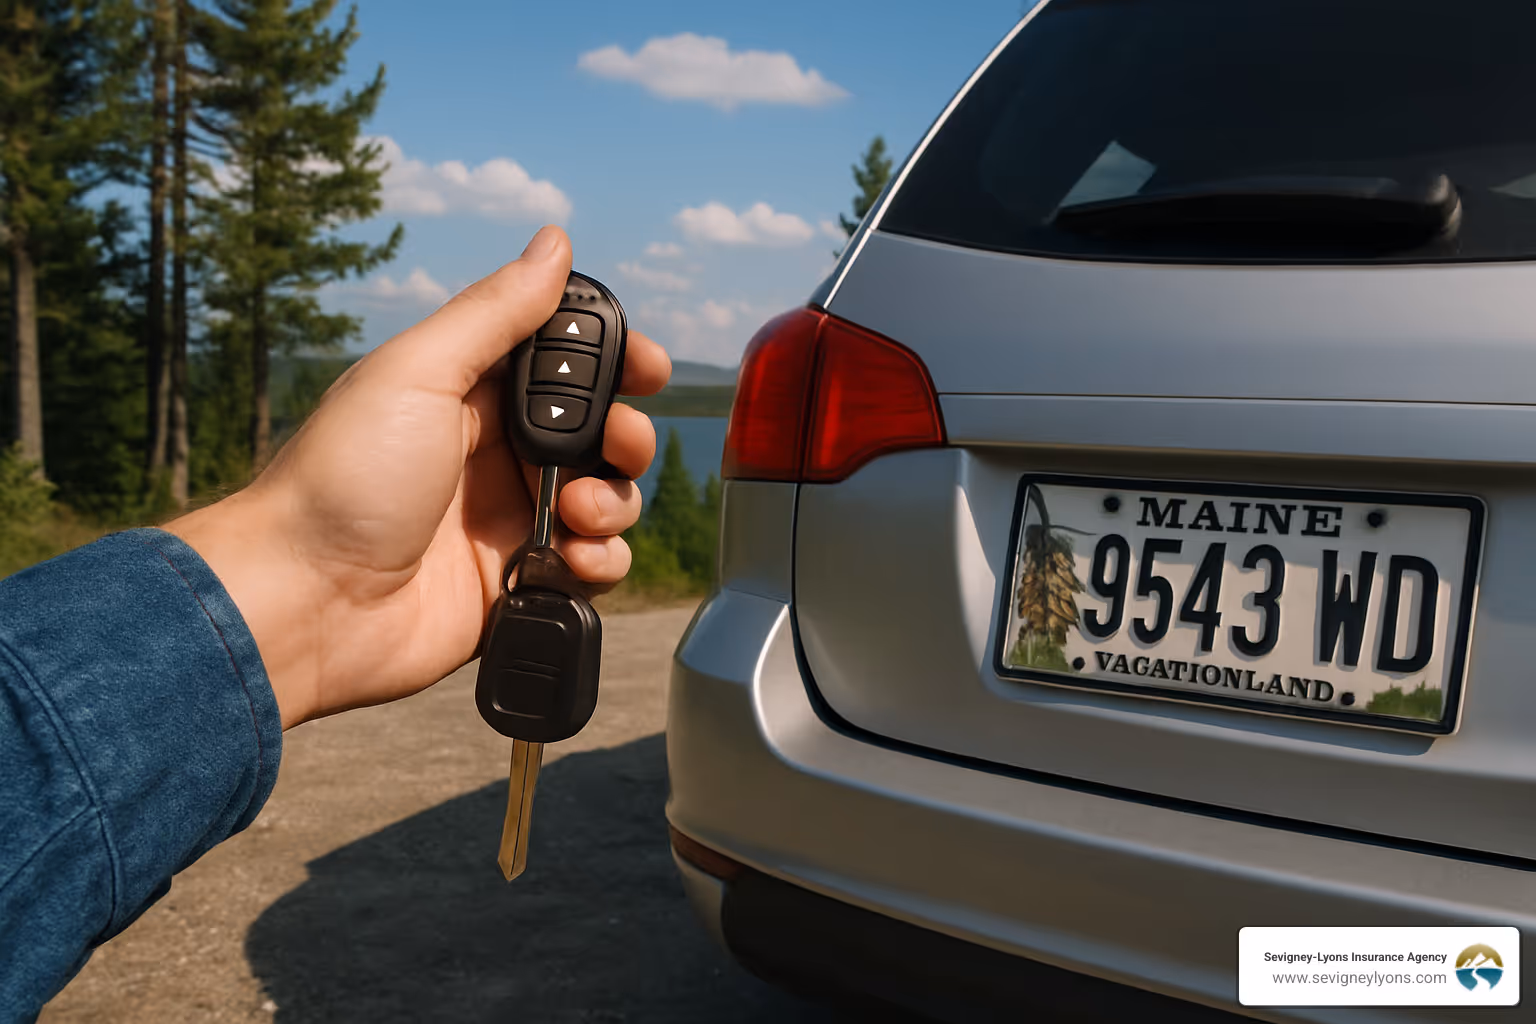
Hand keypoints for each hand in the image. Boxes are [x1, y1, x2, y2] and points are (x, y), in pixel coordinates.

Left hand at [167, 226, 670, 728]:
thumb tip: (554, 243)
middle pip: (600, 435)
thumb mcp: (420, 373)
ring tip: (574, 512)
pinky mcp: (521, 583)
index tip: (649, 368)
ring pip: (607, 500)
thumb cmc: (344, 479)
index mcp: (471, 396)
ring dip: (614, 501)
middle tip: (616, 445)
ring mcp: (511, 522)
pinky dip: (602, 560)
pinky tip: (571, 558)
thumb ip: (495, 312)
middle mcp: (497, 456)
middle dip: (626, 437)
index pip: (566, 367)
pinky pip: (593, 566)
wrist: (306, 601)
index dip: (616, 363)